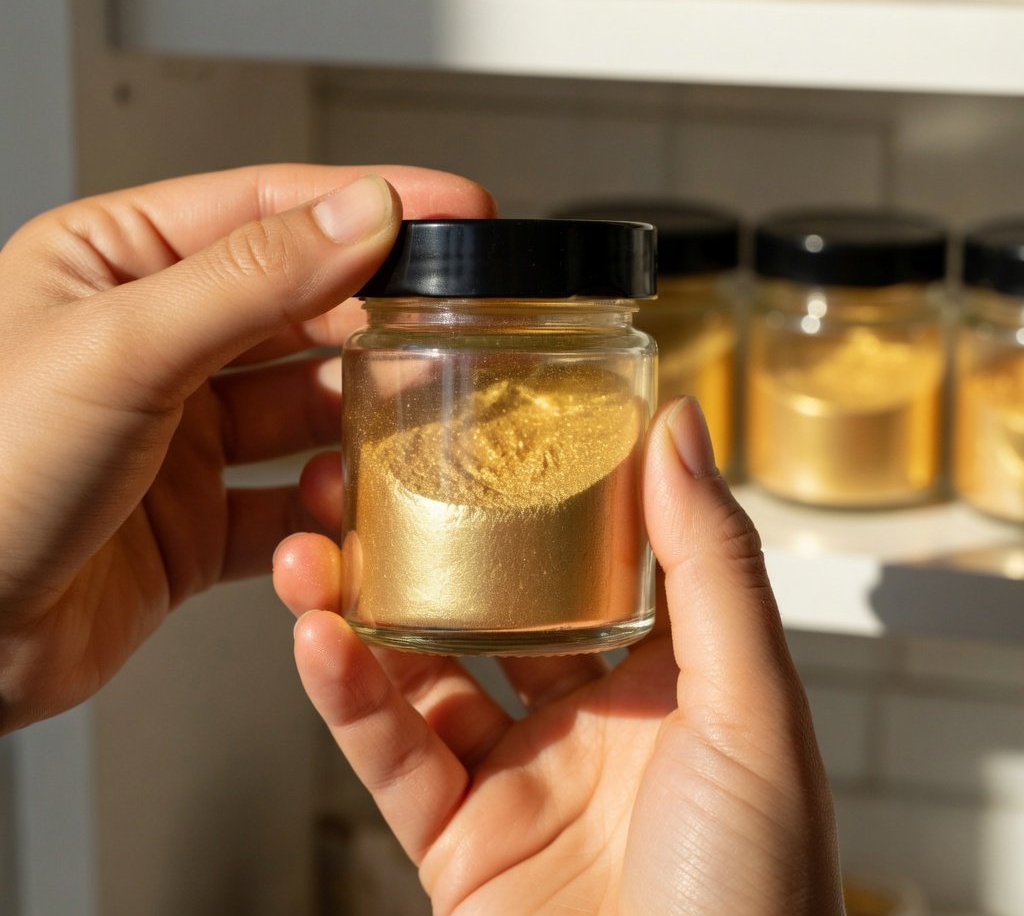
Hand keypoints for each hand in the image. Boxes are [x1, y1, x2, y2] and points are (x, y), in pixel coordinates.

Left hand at [0, 164, 494, 733]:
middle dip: (379, 320)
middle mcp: (155, 343)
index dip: (369, 204)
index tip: (455, 209)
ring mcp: (179, 435)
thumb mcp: (121, 348)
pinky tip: (343, 510)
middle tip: (456, 327)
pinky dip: (323, 511)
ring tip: (414, 425)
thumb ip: (252, 277)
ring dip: (359, 420)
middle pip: (302, 309)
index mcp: (117, 265)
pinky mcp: (196, 520)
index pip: (269, 209)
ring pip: (305, 409)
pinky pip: (287, 503)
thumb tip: (361, 215)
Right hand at [274, 398, 843, 914]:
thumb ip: (713, 562)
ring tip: (312, 545)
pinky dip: (347, 697)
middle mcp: (589, 719)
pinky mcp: (457, 842)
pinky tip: (317, 637)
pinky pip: (392, 754)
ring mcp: (518, 777)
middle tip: (371, 477)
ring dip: (360, 609)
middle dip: (428, 545)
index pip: (595, 557)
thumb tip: (681, 428)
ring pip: (421, 672)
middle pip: (490, 607)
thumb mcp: (753, 706)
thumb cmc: (758, 894)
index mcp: (669, 678)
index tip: (490, 427)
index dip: (544, 494)